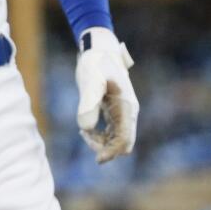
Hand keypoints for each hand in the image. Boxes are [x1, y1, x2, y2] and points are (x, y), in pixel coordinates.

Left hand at [75, 27, 138, 163]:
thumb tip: (86, 127)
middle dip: (106, 148)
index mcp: (127, 107)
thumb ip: (88, 102)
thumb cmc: (96, 63)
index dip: (112, 152)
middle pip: (123, 143)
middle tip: (84, 138)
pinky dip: (100, 135)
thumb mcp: (91, 80)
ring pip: (117, 139)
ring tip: (82, 131)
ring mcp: (122, 111)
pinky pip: (112, 131)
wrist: (99, 50)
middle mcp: (128, 112)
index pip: (125, 139)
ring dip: (101, 142)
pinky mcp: (114, 110)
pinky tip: (85, 129)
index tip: (97, 159)